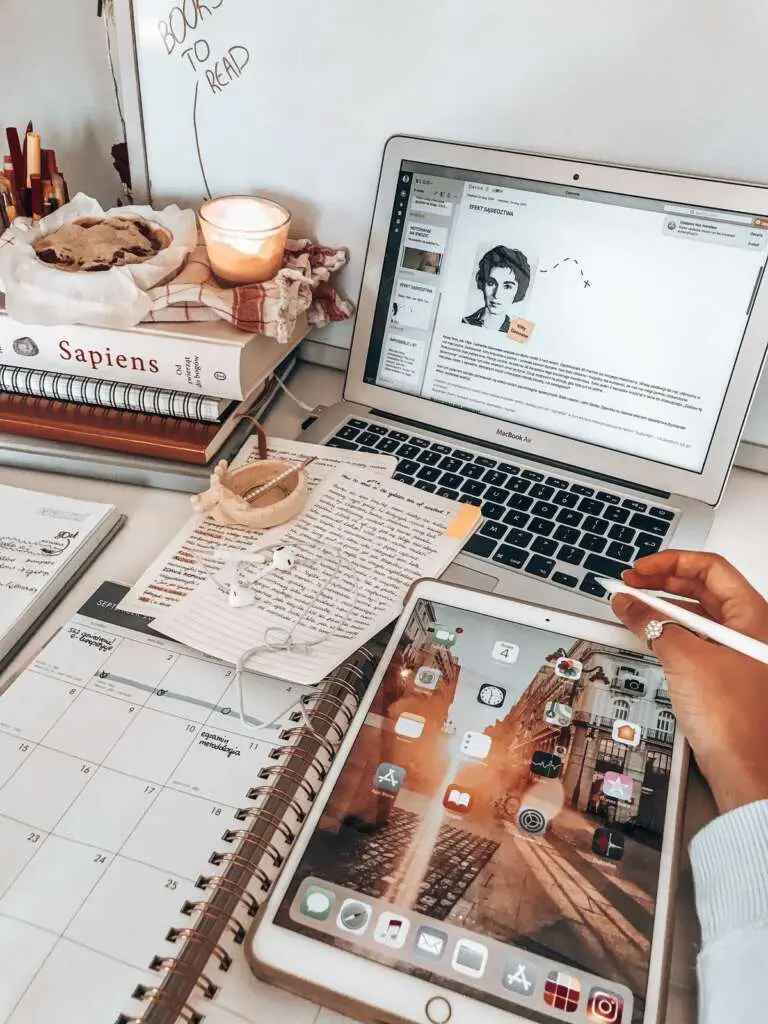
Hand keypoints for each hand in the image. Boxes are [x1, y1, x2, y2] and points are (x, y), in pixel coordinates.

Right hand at [612, 551, 767, 814]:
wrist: (748, 772)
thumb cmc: (737, 721)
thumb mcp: (685, 659)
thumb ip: (652, 624)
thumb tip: (628, 603)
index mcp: (754, 616)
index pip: (710, 568)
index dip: (670, 562)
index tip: (639, 570)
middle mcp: (751, 631)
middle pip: (704, 589)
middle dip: (663, 583)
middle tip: (630, 585)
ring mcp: (740, 653)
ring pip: (698, 615)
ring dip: (664, 608)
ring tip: (632, 609)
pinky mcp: (726, 675)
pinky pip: (695, 640)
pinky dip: (670, 633)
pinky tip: (650, 637)